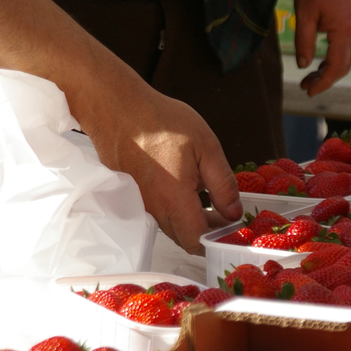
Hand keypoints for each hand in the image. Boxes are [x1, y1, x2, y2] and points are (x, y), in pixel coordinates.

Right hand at [80, 82, 241, 253]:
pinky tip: (181, 186)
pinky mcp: (132, 197)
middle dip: (205, 231)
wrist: (117, 108)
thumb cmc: (160, 122)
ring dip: (189, 219)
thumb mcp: (206, 147)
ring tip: (203, 195)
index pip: (197, 242)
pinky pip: (157, 214)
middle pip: (184, 238)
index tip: (230, 225)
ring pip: (170, 227)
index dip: (216, 239)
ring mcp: (140, 205)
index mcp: (175, 201)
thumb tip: (233, 213)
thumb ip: (223, 185)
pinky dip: (173, 209)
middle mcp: (155, 210)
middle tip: (222, 210)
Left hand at [294, 0, 350, 96]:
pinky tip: (320, 61)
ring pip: (347, 58)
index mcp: (343, 31)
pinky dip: (334, 59)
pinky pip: (347, 48)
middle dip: (326, 80)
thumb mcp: (304, 14)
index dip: (322, 82)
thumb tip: (303, 65)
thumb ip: (303, 42)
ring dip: (330, 70)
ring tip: (310, 77)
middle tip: (305, 86)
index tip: (308, 91)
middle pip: (344, 66)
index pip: (335, 67)